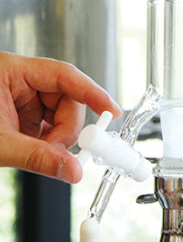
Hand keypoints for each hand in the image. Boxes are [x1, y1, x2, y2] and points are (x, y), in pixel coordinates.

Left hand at [0, 52, 121, 182]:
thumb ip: (38, 157)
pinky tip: (36, 148)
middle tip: (63, 151)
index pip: (64, 75)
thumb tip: (73, 171)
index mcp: (10, 70)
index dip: (93, 92)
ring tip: (40, 152)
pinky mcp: (17, 112)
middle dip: (68, 127)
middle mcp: (18, 79)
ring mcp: (18, 96)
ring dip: (57, 137)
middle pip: (66, 97)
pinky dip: (47, 140)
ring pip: (59, 113)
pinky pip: (46, 124)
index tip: (112, 111)